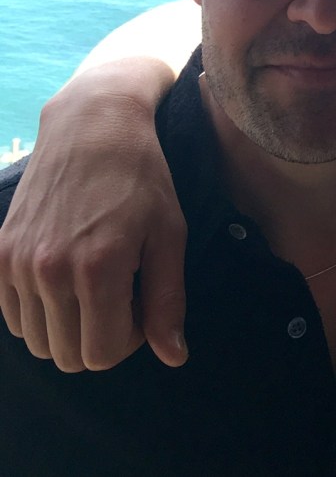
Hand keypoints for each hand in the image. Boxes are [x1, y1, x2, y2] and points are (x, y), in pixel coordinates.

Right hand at [0, 58, 186, 371]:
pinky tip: (66, 276)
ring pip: (38, 341)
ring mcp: (18, 262)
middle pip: (68, 356)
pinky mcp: (0, 252)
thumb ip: (168, 300)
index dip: (128, 340)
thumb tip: (173, 357)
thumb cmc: (142, 177)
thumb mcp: (169, 234)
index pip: (102, 355)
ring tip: (94, 284)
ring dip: (68, 326)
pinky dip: (40, 311)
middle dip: (100, 337)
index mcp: (98, 269)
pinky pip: (14, 316)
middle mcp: (50, 271)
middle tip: (121, 295)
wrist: (93, 124)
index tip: (141, 304)